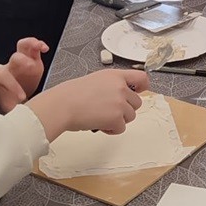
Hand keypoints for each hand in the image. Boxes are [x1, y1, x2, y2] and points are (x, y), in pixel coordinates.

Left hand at [0, 37, 47, 110]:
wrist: (14, 94)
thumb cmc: (11, 99)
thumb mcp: (10, 108)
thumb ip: (11, 112)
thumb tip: (12, 123)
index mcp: (3, 80)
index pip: (4, 77)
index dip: (12, 85)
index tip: (22, 97)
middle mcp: (12, 67)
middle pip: (14, 59)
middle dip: (21, 61)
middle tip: (29, 66)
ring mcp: (22, 60)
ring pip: (22, 46)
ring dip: (30, 44)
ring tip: (38, 47)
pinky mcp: (33, 57)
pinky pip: (33, 46)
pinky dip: (38, 44)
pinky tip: (44, 48)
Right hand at [30, 69, 148, 140]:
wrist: (63, 105)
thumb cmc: (72, 94)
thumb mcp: (95, 80)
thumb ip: (112, 85)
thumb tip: (121, 95)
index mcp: (115, 76)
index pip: (141, 77)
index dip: (142, 87)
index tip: (139, 92)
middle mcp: (121, 87)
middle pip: (137, 102)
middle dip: (125, 109)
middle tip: (109, 111)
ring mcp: (120, 103)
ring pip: (131, 116)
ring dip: (118, 120)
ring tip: (101, 117)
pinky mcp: (117, 118)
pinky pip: (122, 128)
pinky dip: (112, 130)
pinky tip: (99, 124)